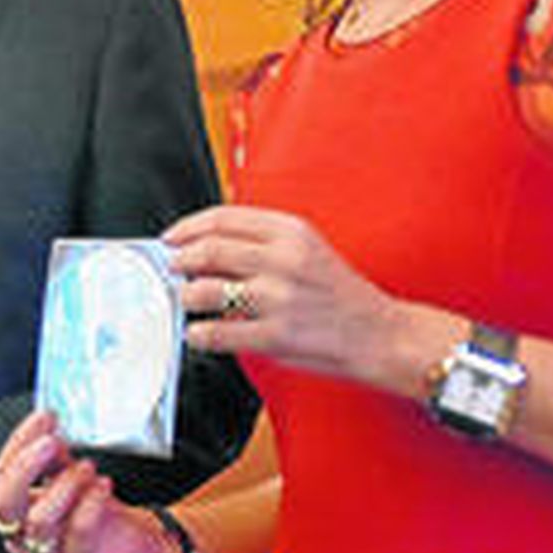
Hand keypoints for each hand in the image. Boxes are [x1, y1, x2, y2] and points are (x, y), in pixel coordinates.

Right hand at [0, 411, 176, 552]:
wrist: (134, 546)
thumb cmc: (98, 510)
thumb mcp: (69, 476)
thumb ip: (53, 456)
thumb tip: (45, 426)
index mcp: (15, 510)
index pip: (1, 474)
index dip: (20, 443)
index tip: (44, 419)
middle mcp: (22, 536)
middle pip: (4, 504)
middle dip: (26, 466)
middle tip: (52, 442)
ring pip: (39, 521)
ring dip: (65, 485)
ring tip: (88, 467)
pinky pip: (77, 532)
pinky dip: (91, 502)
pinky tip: (104, 485)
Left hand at [166, 204, 415, 389]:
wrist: (380, 334)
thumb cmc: (339, 294)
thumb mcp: (308, 249)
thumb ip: (263, 242)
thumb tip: (206, 245)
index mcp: (291, 232)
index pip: (223, 218)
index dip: (189, 227)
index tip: (172, 237)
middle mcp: (284, 260)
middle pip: (209, 250)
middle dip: (180, 261)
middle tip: (173, 269)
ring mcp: (279, 298)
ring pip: (206, 290)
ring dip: (186, 297)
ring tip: (187, 301)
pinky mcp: (277, 335)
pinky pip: (218, 333)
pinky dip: (198, 334)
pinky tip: (198, 334)